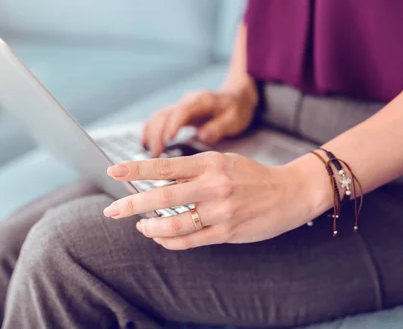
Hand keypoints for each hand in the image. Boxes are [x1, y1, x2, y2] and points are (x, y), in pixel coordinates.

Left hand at [103, 152, 332, 249]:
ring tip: (140, 226)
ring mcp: (221, 211)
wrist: (290, 193)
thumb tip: (157, 179)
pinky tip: (159, 237)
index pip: (164, 165)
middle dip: (131, 205)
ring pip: (174, 223)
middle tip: (111, 211)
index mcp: (209, 163)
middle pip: (162, 196)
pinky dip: (169, 241)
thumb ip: (192, 170)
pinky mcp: (228, 232)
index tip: (113, 171)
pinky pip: (190, 240)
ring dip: (150, 228)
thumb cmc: (251, 176)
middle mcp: (213, 185)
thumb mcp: (222, 161)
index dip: (135, 169)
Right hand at [142, 87, 257, 156]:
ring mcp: (180, 106)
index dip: (174, 123)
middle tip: (156, 154)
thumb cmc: (236, 109)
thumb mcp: (235, 118)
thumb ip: (219, 126)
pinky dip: (150, 130)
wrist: (236, 97)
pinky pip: (158, 119)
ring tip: (151, 153)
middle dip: (157, 133)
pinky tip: (146, 143)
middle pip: (165, 114)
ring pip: (158, 116)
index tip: (168, 139)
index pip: (183, 110)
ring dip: (151, 133)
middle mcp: (187, 102)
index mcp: (202, 101)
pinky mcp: (176, 113)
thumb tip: (204, 135)